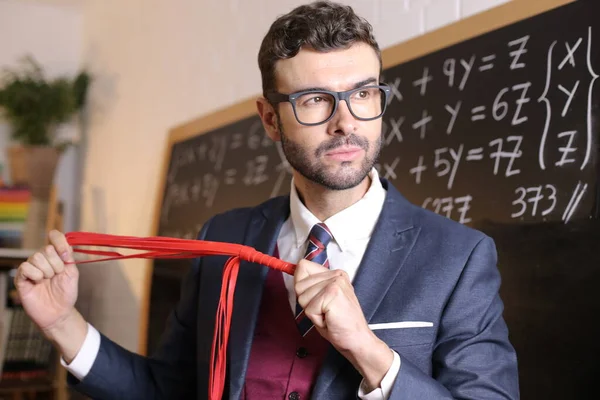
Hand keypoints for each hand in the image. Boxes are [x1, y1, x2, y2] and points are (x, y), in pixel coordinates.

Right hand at [15, 230, 79, 334]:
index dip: (59, 240)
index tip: (65, 253)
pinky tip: (38, 282)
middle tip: (57, 275)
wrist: (59, 312)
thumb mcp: (72, 273)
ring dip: (46, 271)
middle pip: (46, 249)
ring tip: (48, 281)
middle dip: (56, 264)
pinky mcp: (21, 278)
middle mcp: (42, 260)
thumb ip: (68, 256)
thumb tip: (64, 243)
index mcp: (56, 256)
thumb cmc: (66, 293)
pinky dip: (35, 274)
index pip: (54, 237)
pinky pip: (25, 267)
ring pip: (35, 257)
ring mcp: (31, 268)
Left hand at [294, 260, 393, 389]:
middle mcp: (336, 275)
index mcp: (334, 274)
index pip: (303, 266)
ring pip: (302, 297)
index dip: (301, 284)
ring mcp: (335, 283)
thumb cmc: (339, 323)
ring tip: (328, 315)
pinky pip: (309, 309)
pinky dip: (317, 319)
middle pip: (299, 284)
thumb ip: (309, 285)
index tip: (312, 297)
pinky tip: (330, 320)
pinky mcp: (333, 294)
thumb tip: (293, 270)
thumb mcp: (321, 300)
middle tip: (324, 311)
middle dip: (307, 302)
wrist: (357, 340)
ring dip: (312, 312)